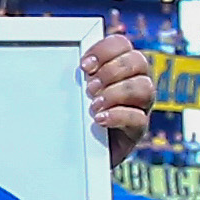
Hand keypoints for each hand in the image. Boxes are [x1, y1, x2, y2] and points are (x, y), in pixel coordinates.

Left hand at [83, 29, 152, 164]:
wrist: (78, 155)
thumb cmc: (75, 118)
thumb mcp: (71, 93)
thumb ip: (71, 77)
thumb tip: (55, 66)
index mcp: (119, 67)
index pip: (122, 45)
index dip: (105, 50)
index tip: (84, 65)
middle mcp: (135, 83)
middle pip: (138, 61)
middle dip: (112, 71)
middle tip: (89, 87)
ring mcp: (139, 106)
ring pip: (144, 88)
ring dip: (116, 93)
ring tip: (94, 104)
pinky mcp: (137, 130)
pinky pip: (139, 118)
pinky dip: (118, 115)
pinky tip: (99, 119)